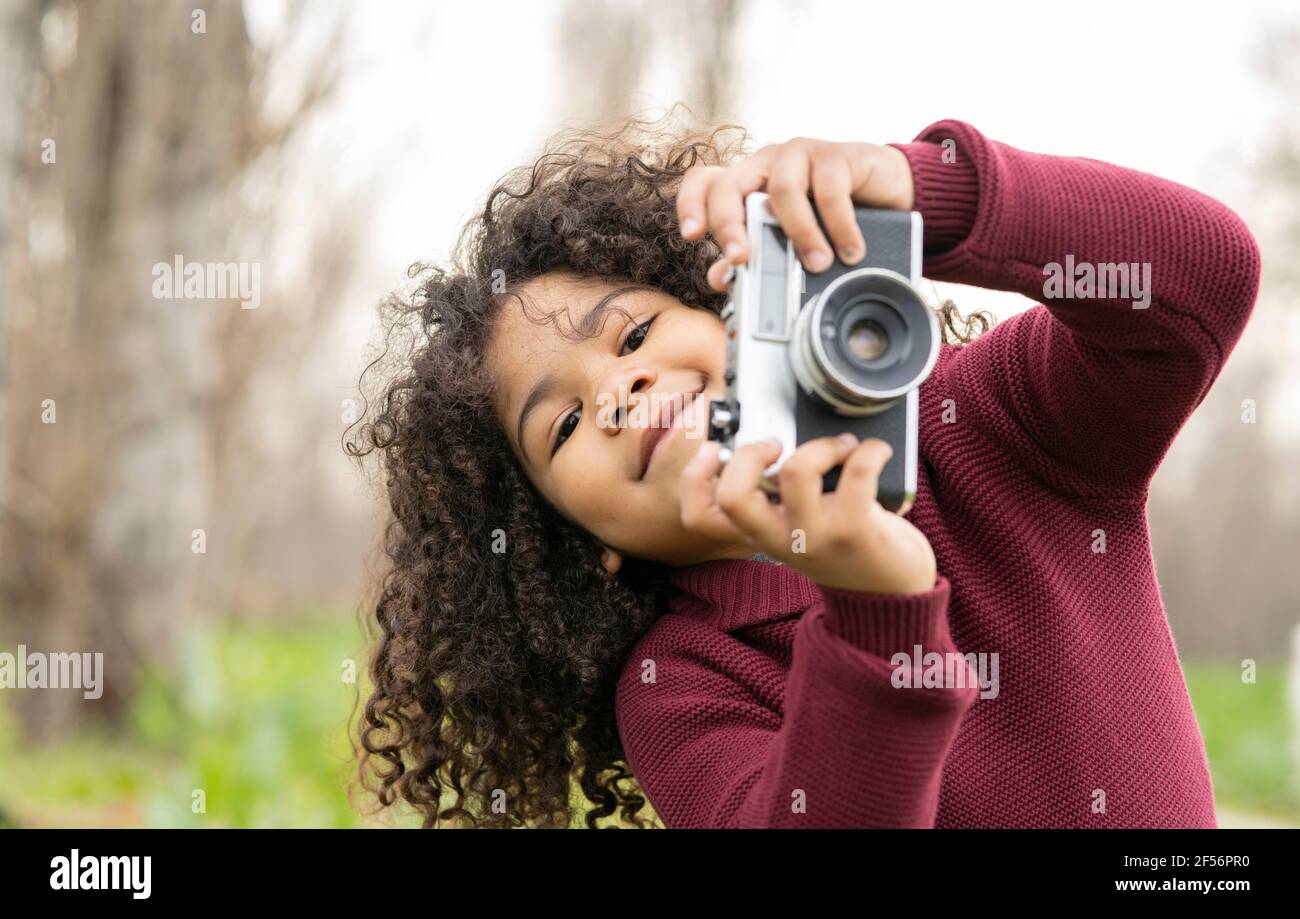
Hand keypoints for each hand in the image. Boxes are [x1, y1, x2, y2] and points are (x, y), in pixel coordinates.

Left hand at [676, 137, 915, 291]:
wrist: (887, 191)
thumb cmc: (832, 214)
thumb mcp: (791, 240)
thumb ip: (756, 256)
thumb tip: (720, 279)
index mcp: (749, 183)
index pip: (706, 182)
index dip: (692, 204)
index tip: (692, 235)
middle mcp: (767, 164)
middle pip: (730, 185)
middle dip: (729, 225)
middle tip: (743, 260)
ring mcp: (800, 155)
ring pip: (782, 189)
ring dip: (799, 233)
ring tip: (818, 263)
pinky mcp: (836, 154)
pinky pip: (830, 190)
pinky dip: (839, 226)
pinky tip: (851, 249)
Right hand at [680, 435, 936, 594]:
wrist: (891, 596)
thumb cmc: (848, 551)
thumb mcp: (801, 530)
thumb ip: (783, 499)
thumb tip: (787, 447)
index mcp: (761, 535)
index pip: (701, 516)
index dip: (693, 479)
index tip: (711, 449)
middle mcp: (780, 539)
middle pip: (734, 494)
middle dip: (749, 453)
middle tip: (777, 445)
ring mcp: (814, 536)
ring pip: (797, 470)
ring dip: (824, 444)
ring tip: (844, 448)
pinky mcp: (854, 530)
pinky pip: (857, 470)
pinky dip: (871, 450)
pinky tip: (876, 453)